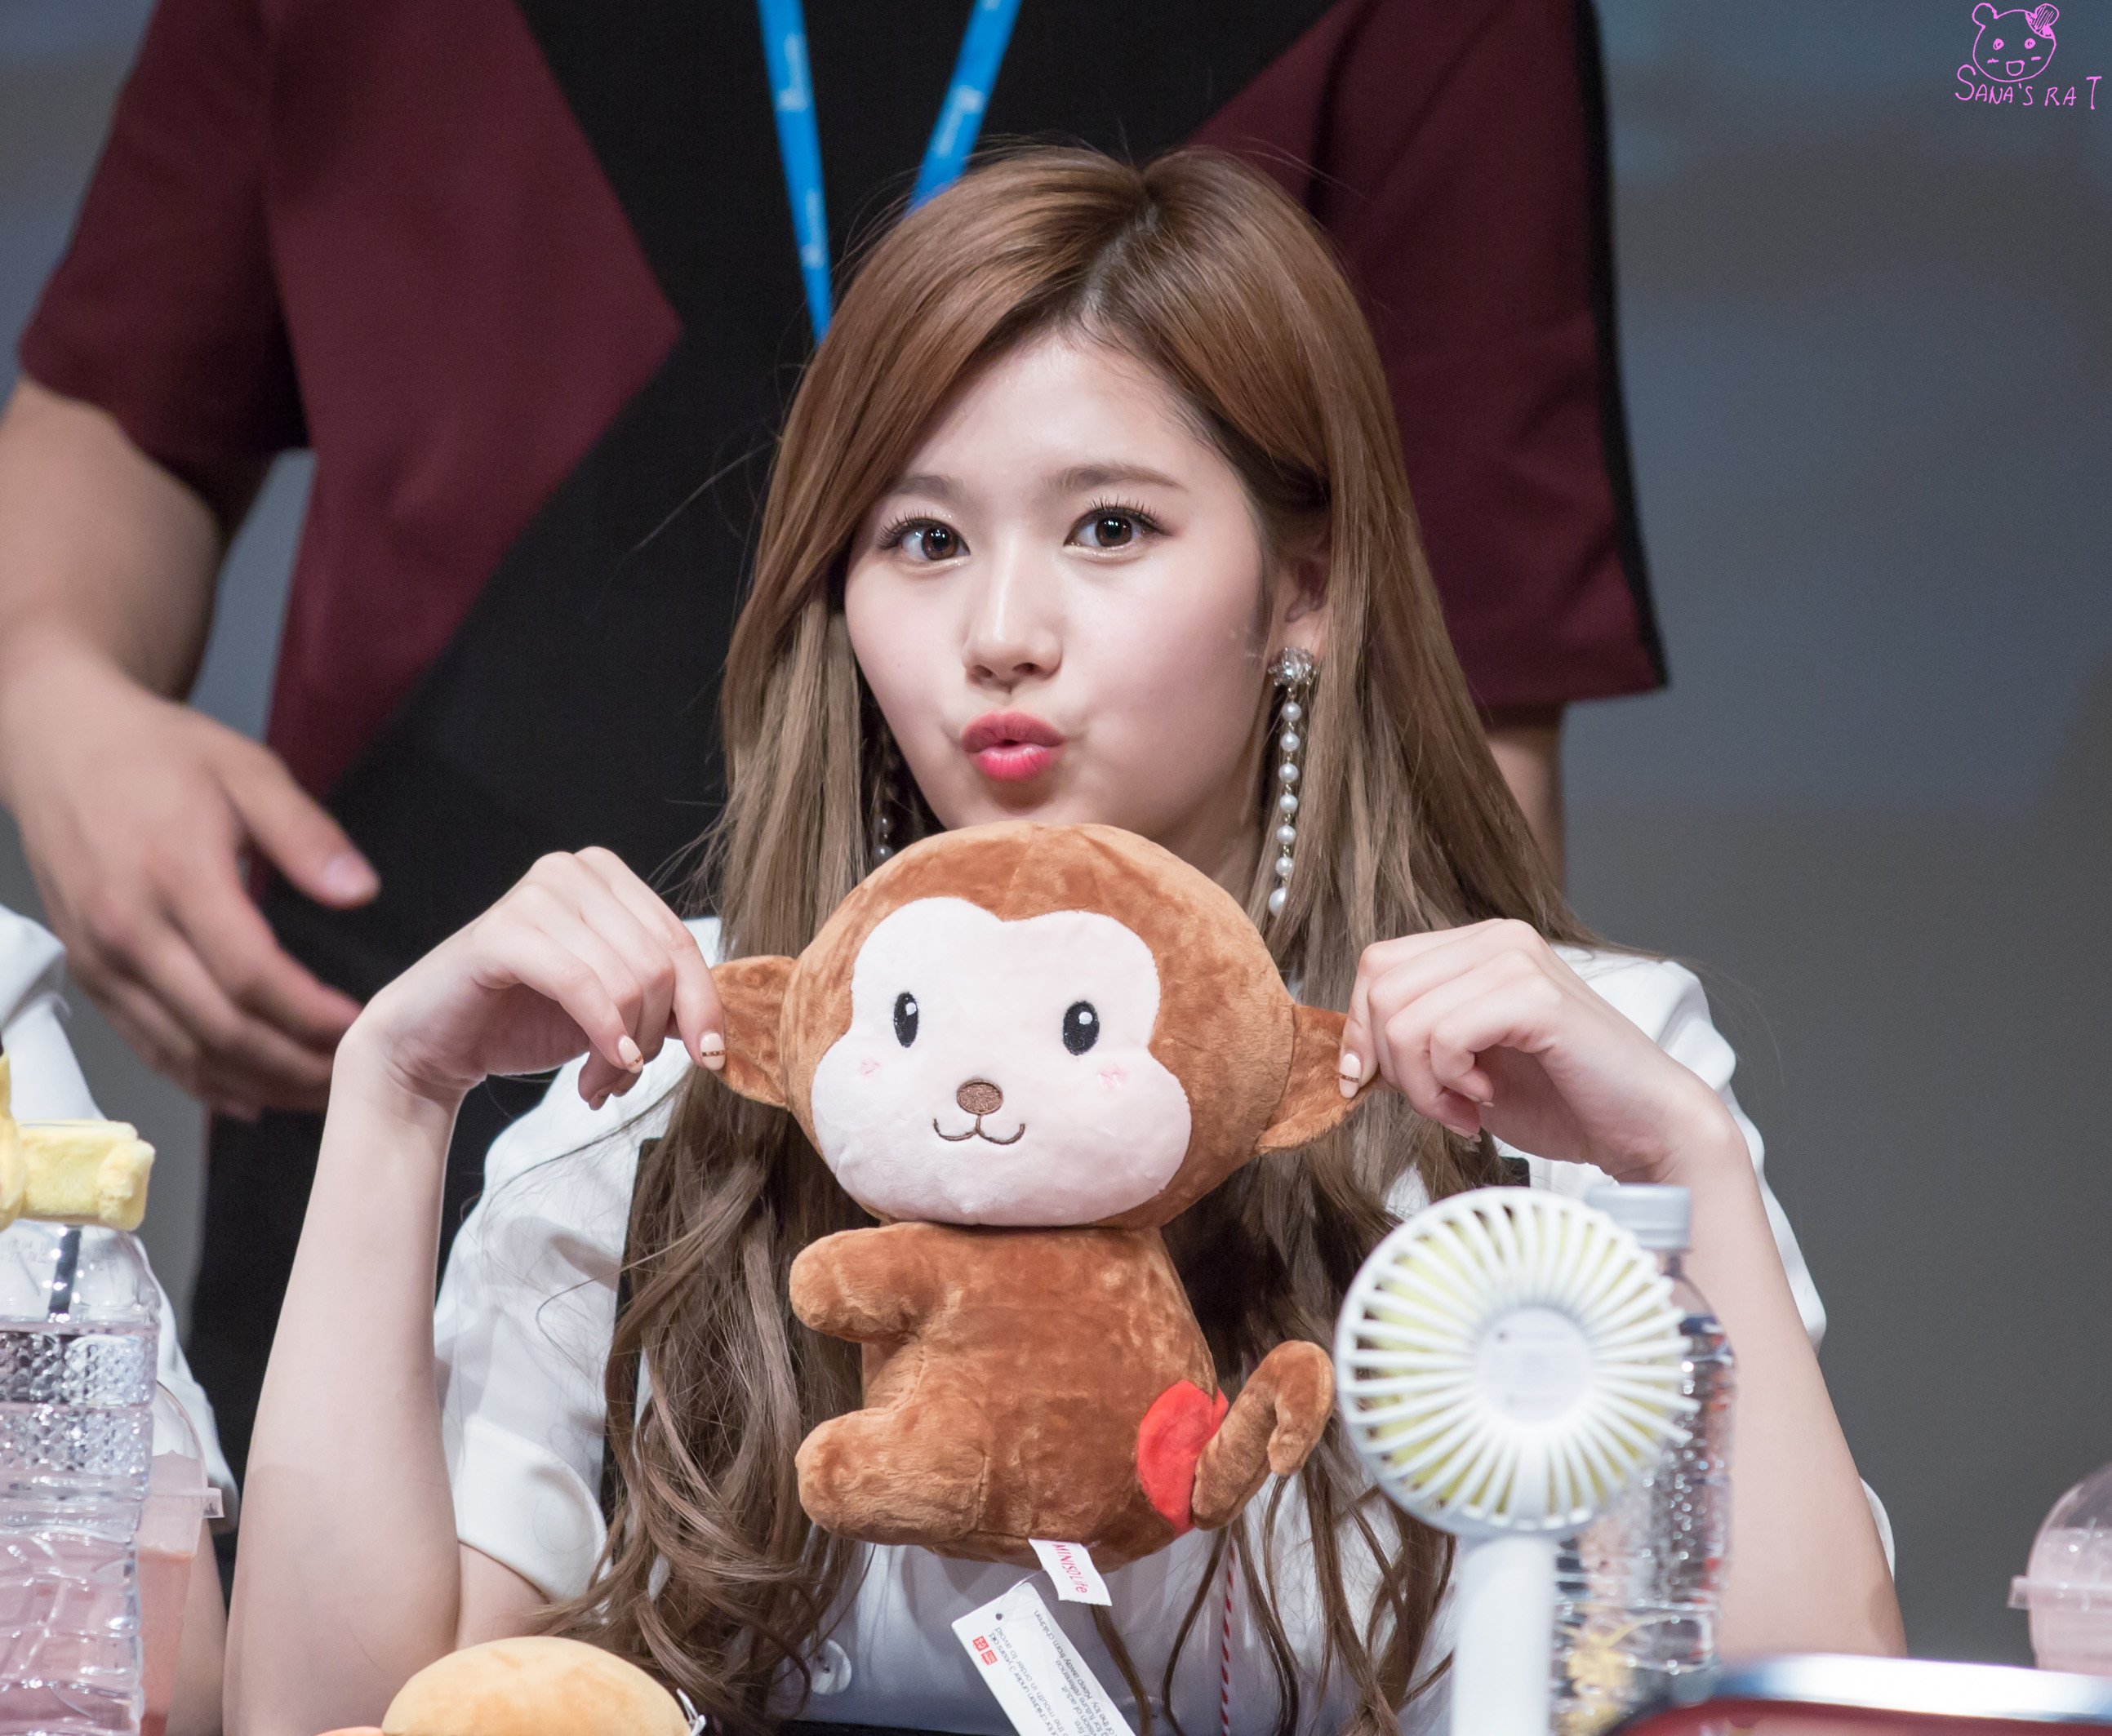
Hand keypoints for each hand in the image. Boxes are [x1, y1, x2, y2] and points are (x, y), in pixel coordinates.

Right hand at [0, 648, 374, 1115]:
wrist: (60, 743)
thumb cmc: (160, 754)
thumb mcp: (247, 771)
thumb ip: (306, 835)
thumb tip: (361, 892)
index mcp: (175, 876)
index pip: (250, 975)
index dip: (310, 1015)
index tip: (361, 1025)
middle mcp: (130, 931)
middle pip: (220, 1028)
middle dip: (293, 1065)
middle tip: (352, 1077)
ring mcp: (103, 959)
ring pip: (183, 1052)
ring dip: (254, 1085)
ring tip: (315, 1096)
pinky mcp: (91, 974)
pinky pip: (148, 1047)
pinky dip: (201, 1081)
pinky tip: (250, 1096)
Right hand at [347, 848, 722, 1114]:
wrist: (435, 1045)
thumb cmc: (524, 1020)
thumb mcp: (613, 1010)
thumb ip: (664, 1002)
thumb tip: (720, 1027)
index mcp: (606, 877)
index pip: (681, 942)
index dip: (705, 1005)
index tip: (712, 1058)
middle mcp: (574, 872)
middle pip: (659, 963)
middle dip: (653, 1036)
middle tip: (626, 1079)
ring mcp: (536, 894)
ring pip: (628, 979)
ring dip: (623, 1050)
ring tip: (600, 1082)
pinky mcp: (502, 932)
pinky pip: (582, 985)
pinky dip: (602, 1035)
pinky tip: (598, 1073)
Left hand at [1337, 920, 1738, 1181]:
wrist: (1643, 1128)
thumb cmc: (1561, 1101)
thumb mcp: (1465, 1067)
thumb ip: (1415, 1043)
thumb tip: (1351, 1055)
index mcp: (1477, 946)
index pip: (1378, 966)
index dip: (1361, 1030)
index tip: (1377, 1084)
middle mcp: (1497, 939)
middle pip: (1381, 987)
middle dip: (1391, 1064)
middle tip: (1438, 1105)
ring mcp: (1517, 960)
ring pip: (1405, 1017)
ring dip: (1423, 1085)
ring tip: (1466, 1109)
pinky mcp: (1535, 997)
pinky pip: (1444, 1036)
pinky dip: (1450, 1084)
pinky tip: (1486, 1102)